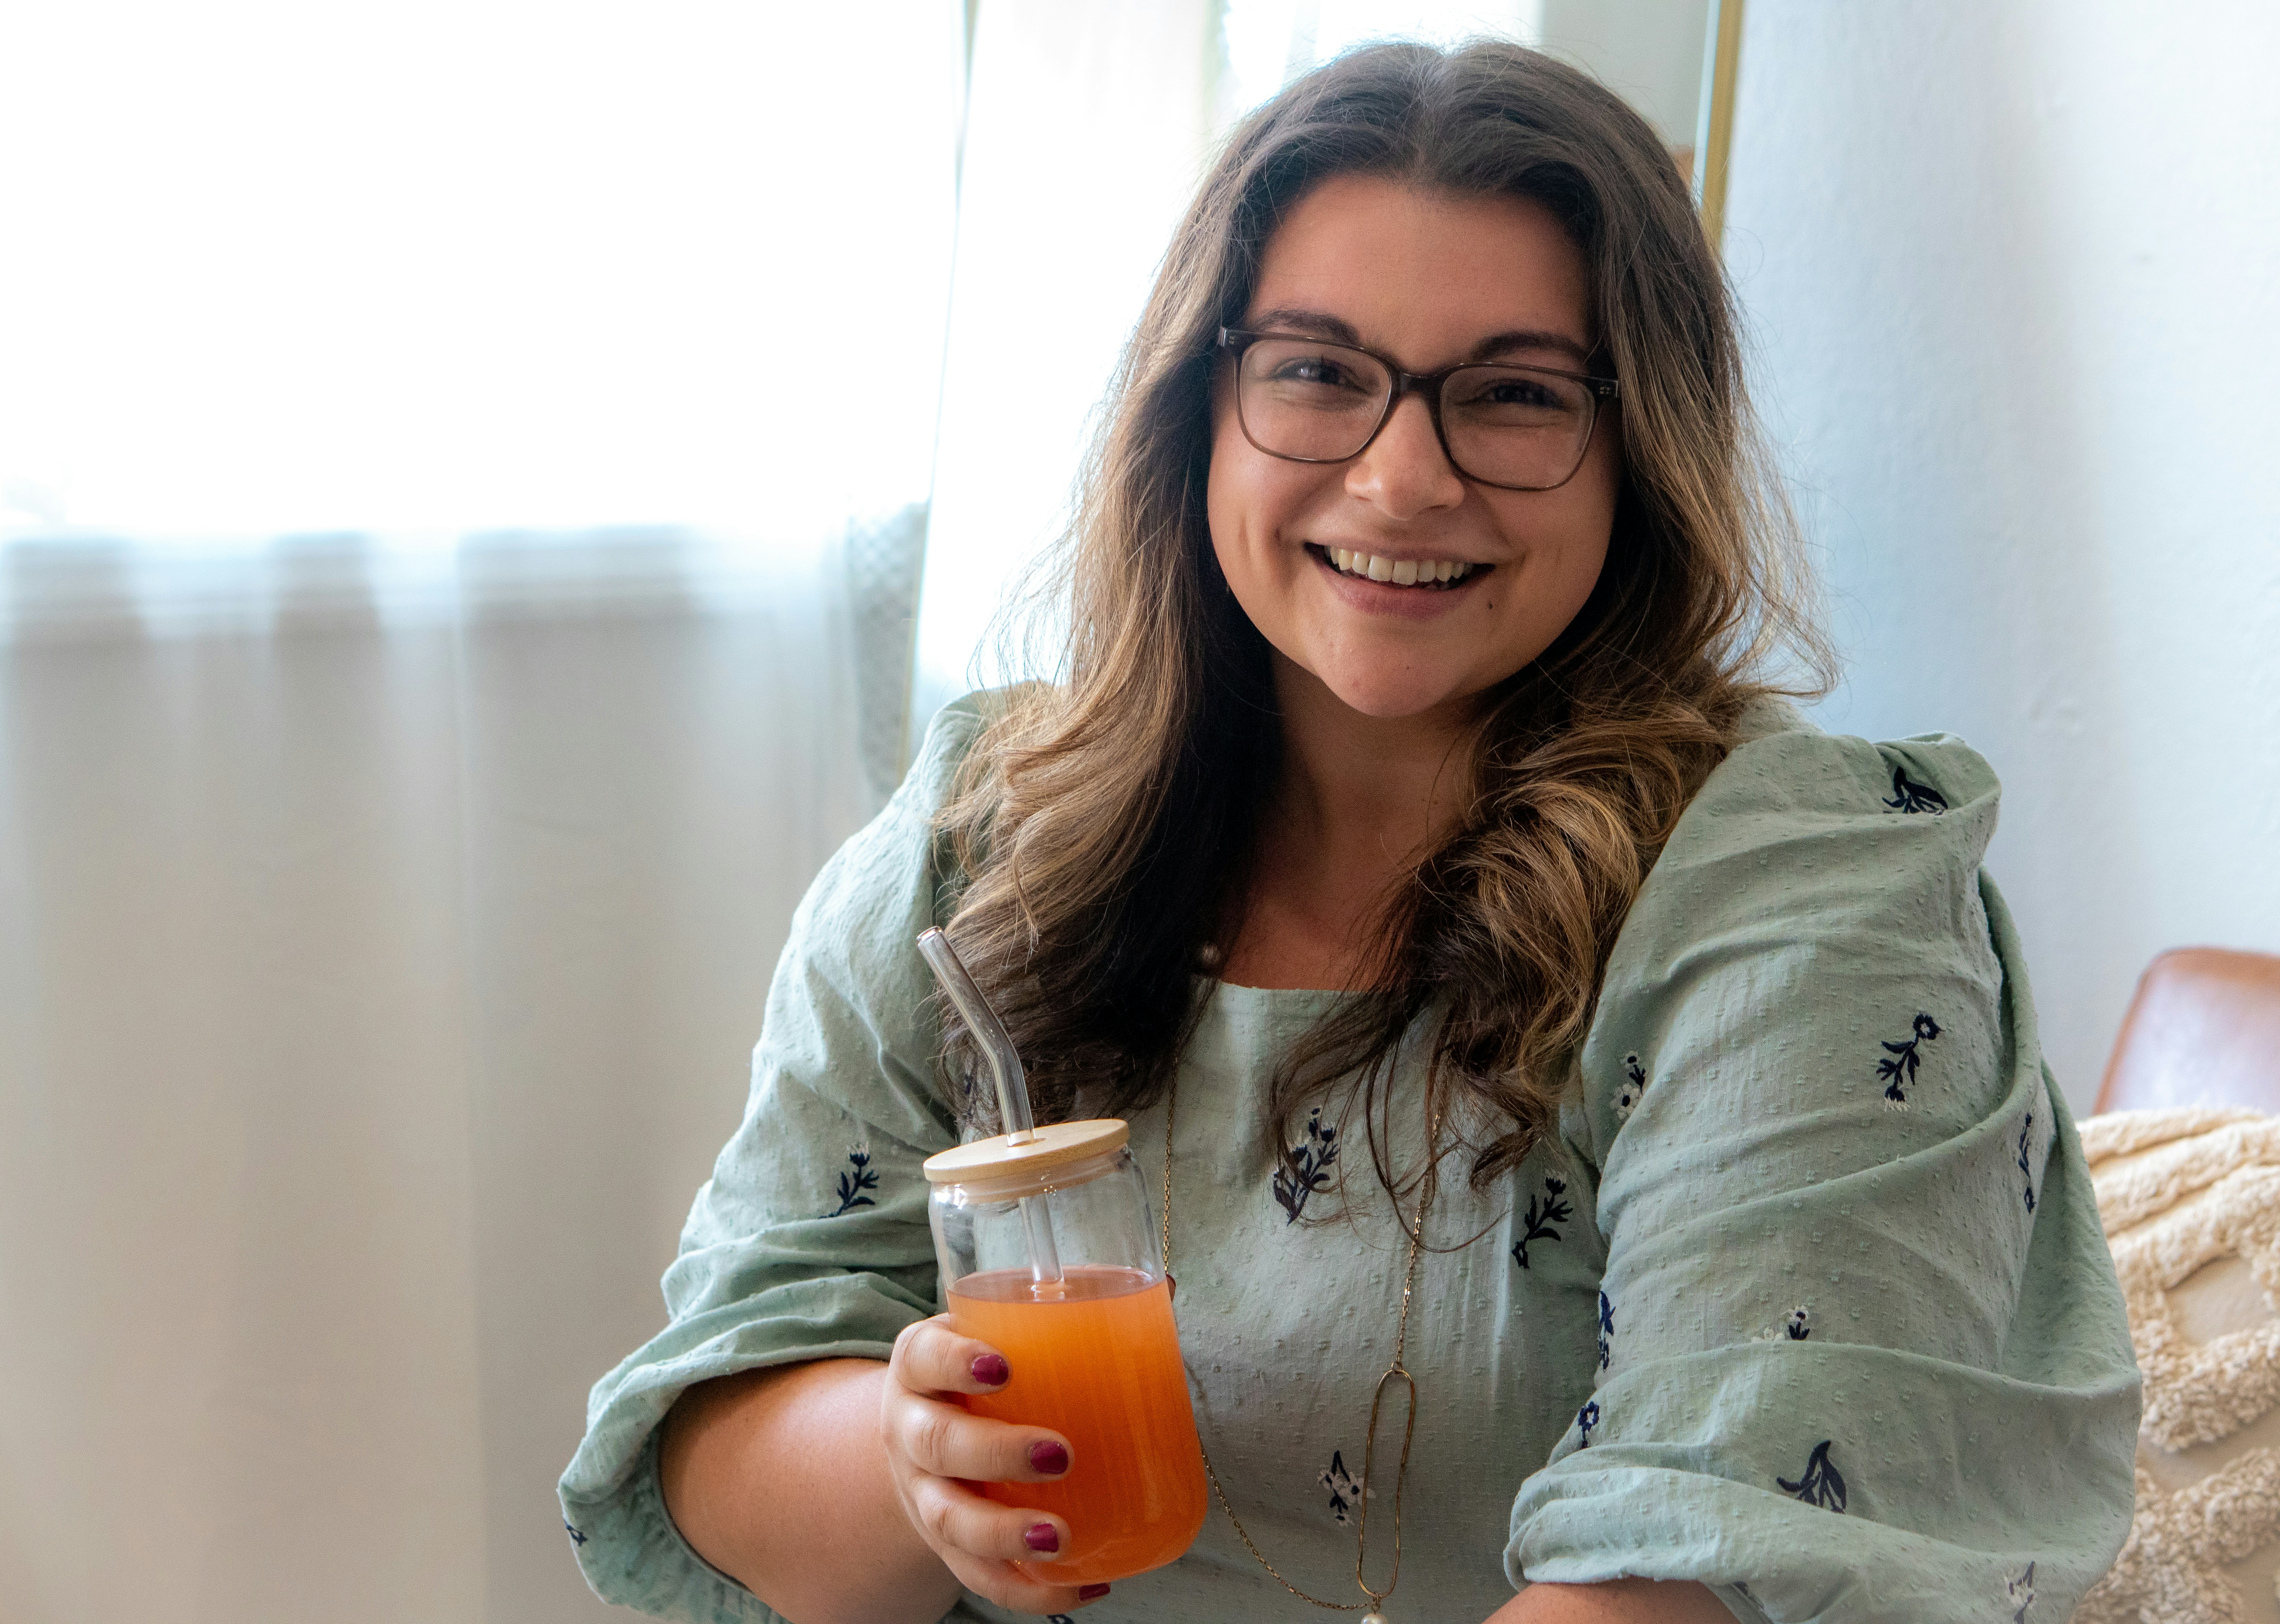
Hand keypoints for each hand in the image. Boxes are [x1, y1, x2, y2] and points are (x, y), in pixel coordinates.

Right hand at [881, 1315, 1107, 1614]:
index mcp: (920, 1365)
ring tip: (1059, 1537)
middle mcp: (910, 1430)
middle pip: (938, 1445)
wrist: (921, 1432)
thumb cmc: (978, 1372)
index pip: (925, 1358)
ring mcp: (922, 1493)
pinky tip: (1085, 1586)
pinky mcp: (945, 1545)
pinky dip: (1029, 1589)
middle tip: (1061, 1454)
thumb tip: (1166, 1284)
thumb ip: (1068, 1312)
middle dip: (996, 1453)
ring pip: (949, 1520)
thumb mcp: (997, 1332)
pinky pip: (979, 1577)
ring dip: (1002, 1534)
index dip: (955, 1362)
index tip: (1002, 1366)